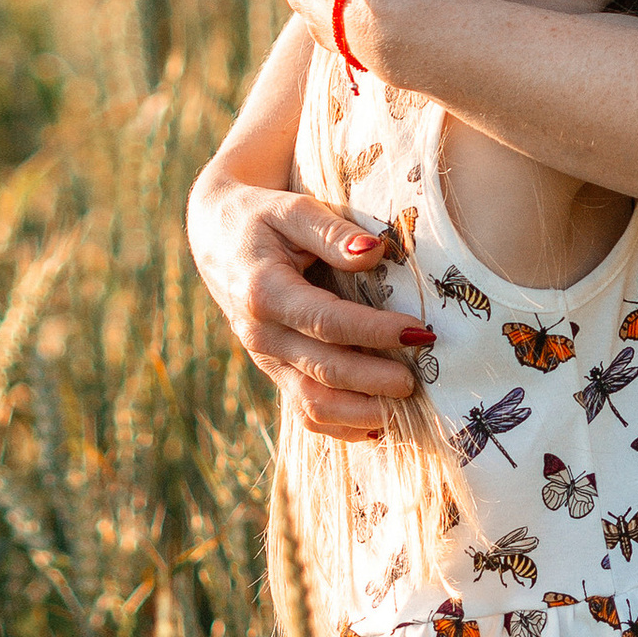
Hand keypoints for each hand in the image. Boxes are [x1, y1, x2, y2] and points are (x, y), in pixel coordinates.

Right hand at [185, 168, 432, 437]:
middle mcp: (261, 334)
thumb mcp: (292, 210)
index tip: (418, 331)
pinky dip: (342, 426)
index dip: (374, 331)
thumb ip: (332, 232)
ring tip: (405, 407)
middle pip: (324, 371)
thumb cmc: (262, 218)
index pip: (326, 322)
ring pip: (313, 404)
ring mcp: (267, 359)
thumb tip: (375, 252)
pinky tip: (379, 424)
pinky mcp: (275, 372)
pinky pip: (306, 412)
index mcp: (264, 292)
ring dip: (361, 412)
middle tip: (419, 379)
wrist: (219, 239)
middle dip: (375, 380)